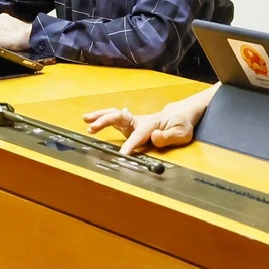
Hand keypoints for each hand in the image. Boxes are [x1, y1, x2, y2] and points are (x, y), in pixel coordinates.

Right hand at [86, 89, 212, 153]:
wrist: (181, 115)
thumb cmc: (182, 124)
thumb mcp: (181, 133)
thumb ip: (167, 137)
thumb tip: (154, 136)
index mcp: (152, 123)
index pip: (138, 134)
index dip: (131, 144)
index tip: (123, 154)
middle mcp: (140, 120)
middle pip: (120, 117)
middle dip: (105, 121)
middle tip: (92, 127)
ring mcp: (134, 121)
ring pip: (114, 115)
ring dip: (100, 117)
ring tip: (86, 120)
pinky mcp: (130, 124)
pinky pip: (114, 120)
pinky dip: (102, 120)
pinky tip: (91, 125)